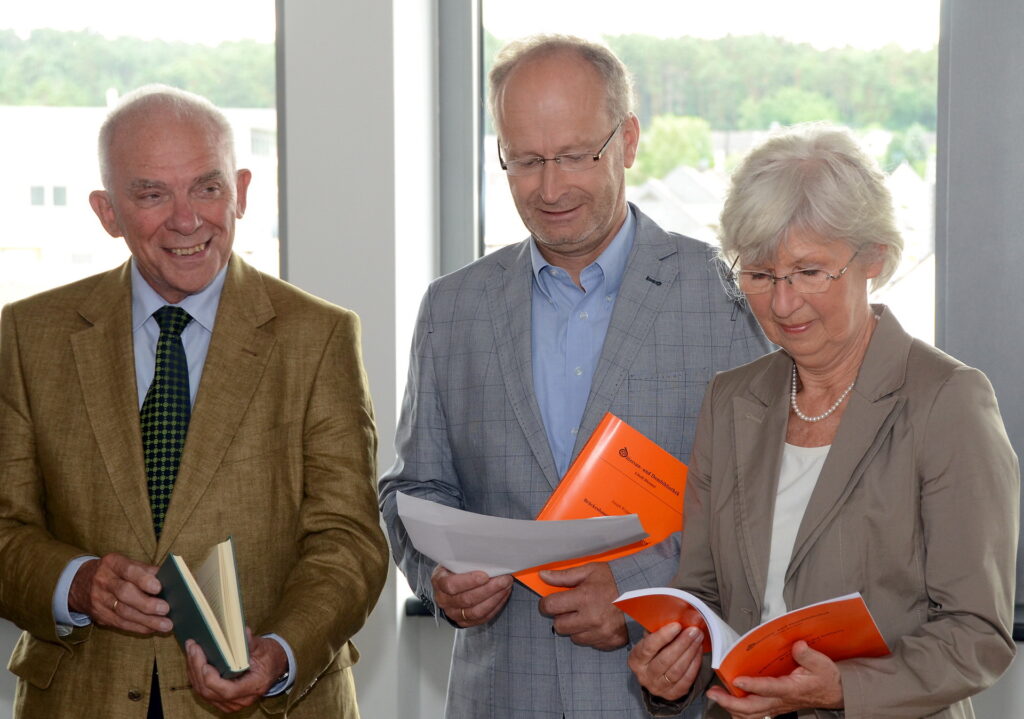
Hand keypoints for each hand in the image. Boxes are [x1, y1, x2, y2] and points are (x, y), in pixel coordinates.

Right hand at [68, 554, 170, 633]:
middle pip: (125, 593)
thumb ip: (145, 570)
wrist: (79, 583)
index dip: (143, 579)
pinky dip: (138, 627)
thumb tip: (169, 579)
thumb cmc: (114, 572)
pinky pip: (120, 623)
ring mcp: (99, 599)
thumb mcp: (125, 564)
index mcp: (112, 563)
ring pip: (123, 612)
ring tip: (165, 625)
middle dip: (147, 603)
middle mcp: (104, 580)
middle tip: (166, 609)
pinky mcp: (99, 615)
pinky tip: (152, 629)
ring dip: (146, 620)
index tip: (159, 587)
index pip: (128, 570)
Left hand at [185, 628, 287, 712]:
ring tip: (191, 650)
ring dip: (194, 672)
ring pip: (204, 692)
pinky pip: (204, 692)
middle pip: (211, 691)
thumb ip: (251, 642)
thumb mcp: (263, 648)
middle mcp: (241, 699)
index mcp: (254, 686)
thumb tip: (243, 632)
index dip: (212, 680)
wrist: (274, 667)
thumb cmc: (269, 657)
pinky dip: (197, 677)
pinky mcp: (223, 701)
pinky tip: (194, 661)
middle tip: (193, 647)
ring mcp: (231, 703)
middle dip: (198, 669)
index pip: (228, 691)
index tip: (205, 663)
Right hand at [432, 565, 512, 626]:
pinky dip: (495, 607)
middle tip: (504, 579)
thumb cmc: (454, 569)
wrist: (449, 584)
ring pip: (476, 611)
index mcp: (439, 581)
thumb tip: (487, 558)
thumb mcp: (454, 560)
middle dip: (489, 589)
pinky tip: (503, 595)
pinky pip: (482, 618)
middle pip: (467, 599)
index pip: (451, 585)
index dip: (469, 581)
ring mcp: (453, 613)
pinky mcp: (464, 622)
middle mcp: (443, 600)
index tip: (485, 575)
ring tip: (506, 587)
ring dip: (495, 598)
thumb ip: (465, 560)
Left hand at [537, 562, 626, 649]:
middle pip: (559, 626)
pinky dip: (590, 635)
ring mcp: (601, 633)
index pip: (550, 606)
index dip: (546, 604)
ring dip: (575, 627)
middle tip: (570, 608)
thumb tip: (542, 576)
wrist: (644, 593)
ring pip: (573, 637)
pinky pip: (590, 644)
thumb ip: (564, 576)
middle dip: (561, 617)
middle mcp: (592, 618)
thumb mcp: (590, 571)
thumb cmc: (615, 579)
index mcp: (584, 597)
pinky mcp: (610, 642)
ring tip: (586, 615)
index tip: (549, 602)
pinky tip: (597, 623)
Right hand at [628, 622, 704, 699]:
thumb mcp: (649, 640)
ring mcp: (658, 687)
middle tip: (694, 631)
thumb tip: (671, 617)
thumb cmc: (654, 652)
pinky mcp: (672, 694)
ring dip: (690, 653)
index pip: (648, 647)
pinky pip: (686, 680)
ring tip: (698, 639)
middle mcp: (645, 676)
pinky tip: (698, 652)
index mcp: (635, 660)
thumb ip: (656, 630)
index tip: (677, 625)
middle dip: (682, 643)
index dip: (663, 636)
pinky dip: (694, 665)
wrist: (654, 676)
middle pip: (665, 660)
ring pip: (677, 670)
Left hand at [706, 640, 843, 717]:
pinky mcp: (774, 707)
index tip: (736, 680)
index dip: (752, 686)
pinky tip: (729, 705)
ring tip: (716, 696)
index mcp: (792, 688)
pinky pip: (754, 714)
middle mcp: (781, 700)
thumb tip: (797, 645)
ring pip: (751, 714)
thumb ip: (808, 655)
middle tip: (714, 693)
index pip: (769, 688)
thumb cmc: (826, 678)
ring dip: (731, 707)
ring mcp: (777, 706)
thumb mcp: (822, 663)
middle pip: (753, 707)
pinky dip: (740, 712)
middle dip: (731, 702)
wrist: (834, 693)